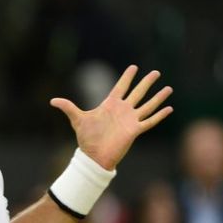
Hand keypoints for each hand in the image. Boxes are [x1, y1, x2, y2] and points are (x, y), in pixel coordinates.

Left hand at [50, 65, 172, 169]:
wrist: (94, 156)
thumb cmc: (86, 138)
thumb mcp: (77, 120)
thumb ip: (68, 107)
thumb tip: (52, 100)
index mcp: (110, 105)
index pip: (120, 87)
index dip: (127, 77)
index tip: (134, 67)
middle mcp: (122, 110)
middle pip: (138, 92)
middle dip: (147, 82)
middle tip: (156, 72)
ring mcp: (130, 120)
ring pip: (147, 105)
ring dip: (158, 97)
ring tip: (168, 88)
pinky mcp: (135, 130)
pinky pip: (150, 121)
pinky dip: (159, 115)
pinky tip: (169, 108)